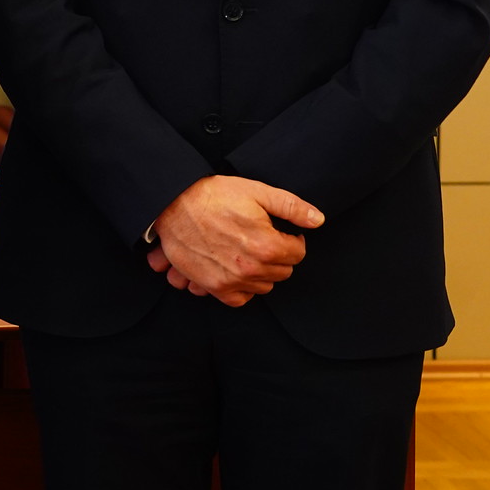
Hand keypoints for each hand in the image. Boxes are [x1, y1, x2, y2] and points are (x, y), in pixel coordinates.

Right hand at [147, 175, 324, 306]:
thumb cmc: (212, 195)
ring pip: (265, 285)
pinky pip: (241, 298)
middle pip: (283, 271)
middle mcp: (251, 268)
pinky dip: (243, 287)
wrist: (172, 203)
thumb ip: (291, 206)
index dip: (293, 239)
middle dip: (279, 256)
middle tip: (263, 239)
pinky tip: (238, 269)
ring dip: (262, 271)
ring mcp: (232, 280)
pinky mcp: (214, 287)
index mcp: (267, 245)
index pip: (298, 252)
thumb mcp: (255, 191)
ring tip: (249, 252)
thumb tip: (318, 220)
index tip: (282, 232)